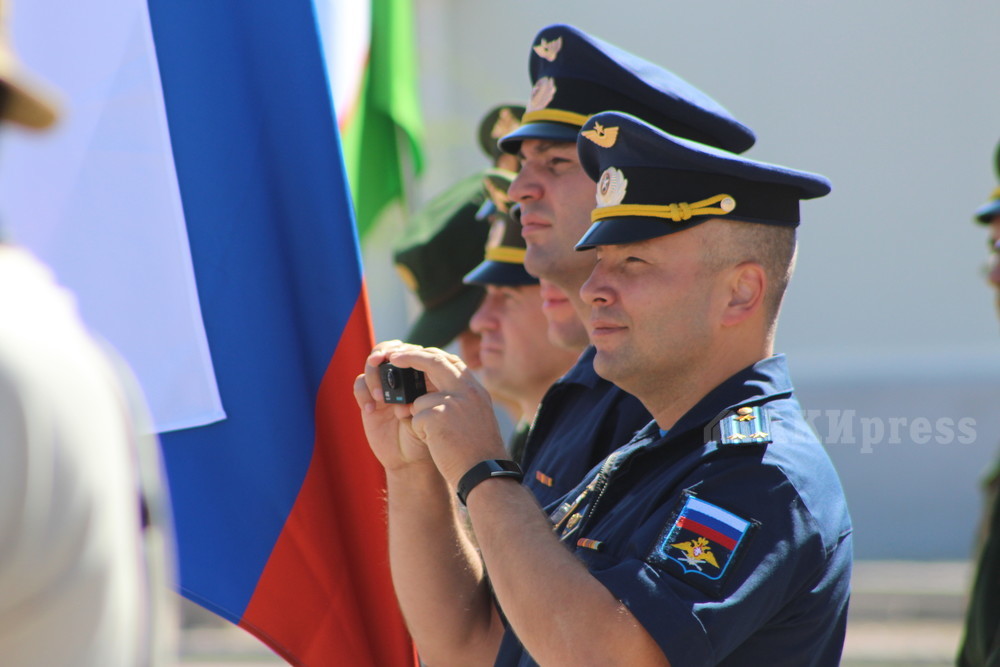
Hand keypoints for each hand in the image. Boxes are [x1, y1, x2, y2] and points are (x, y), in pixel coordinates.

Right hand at [354, 341, 434, 472]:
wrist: (410, 460)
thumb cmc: (427, 437)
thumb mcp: (430, 417)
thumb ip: (421, 402)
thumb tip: (407, 398)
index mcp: (422, 375)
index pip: (412, 351)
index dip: (404, 351)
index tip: (398, 359)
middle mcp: (402, 377)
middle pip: (389, 351)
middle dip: (382, 352)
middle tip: (378, 360)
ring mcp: (384, 387)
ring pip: (372, 366)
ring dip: (373, 376)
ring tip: (380, 397)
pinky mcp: (369, 400)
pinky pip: (360, 385)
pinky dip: (363, 393)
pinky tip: (371, 410)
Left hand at [385, 346, 506, 488]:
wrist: (484, 474)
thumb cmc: (477, 454)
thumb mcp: (476, 419)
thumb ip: (459, 401)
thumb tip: (429, 394)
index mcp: (476, 390)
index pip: (452, 362)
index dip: (431, 356)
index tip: (417, 355)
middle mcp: (467, 390)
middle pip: (434, 361)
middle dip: (411, 357)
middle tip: (393, 357)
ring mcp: (453, 400)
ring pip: (420, 398)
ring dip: (420, 417)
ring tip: (439, 438)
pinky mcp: (438, 414)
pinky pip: (415, 417)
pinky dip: (420, 431)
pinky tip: (437, 444)